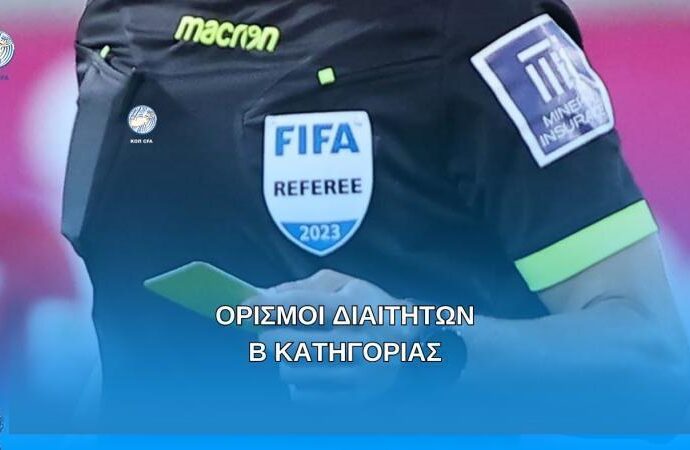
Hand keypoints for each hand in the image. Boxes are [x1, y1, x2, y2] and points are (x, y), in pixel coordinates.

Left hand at [248, 270, 420, 403]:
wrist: (413, 341)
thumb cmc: (368, 307)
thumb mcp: (345, 285)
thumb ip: (304, 288)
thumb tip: (264, 298)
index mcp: (360, 308)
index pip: (306, 307)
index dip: (271, 307)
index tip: (244, 308)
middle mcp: (364, 341)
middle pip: (301, 344)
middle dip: (271, 338)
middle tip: (261, 334)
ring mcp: (363, 373)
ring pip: (300, 372)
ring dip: (283, 360)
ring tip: (286, 352)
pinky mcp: (359, 397)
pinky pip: (308, 396)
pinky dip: (297, 384)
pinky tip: (301, 373)